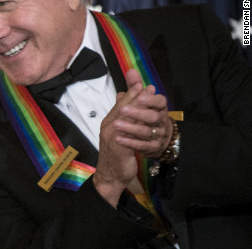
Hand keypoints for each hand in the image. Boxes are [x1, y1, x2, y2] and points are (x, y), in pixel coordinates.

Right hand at [93, 69, 143, 206]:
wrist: (110, 175)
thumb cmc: (116, 155)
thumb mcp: (118, 135)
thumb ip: (120, 118)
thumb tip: (121, 100)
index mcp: (108, 123)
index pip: (119, 104)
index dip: (131, 93)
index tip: (141, 84)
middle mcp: (108, 127)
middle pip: (122, 107)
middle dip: (136, 96)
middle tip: (147, 87)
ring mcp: (112, 136)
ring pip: (127, 117)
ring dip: (139, 106)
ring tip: (150, 98)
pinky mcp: (119, 147)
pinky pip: (130, 132)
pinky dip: (139, 124)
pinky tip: (149, 119)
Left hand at [114, 70, 171, 157]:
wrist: (157, 138)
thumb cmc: (146, 116)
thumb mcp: (141, 102)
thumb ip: (135, 88)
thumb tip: (131, 72)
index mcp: (159, 108)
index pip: (160, 102)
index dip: (151, 99)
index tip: (140, 96)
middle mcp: (161, 121)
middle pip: (153, 117)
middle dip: (138, 113)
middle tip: (123, 109)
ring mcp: (158, 135)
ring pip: (146, 132)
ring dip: (130, 128)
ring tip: (116, 124)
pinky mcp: (154, 147)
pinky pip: (143, 145)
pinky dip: (130, 142)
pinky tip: (118, 138)